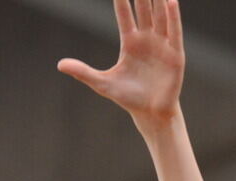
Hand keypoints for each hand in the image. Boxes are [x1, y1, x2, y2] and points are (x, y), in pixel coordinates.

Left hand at [57, 0, 183, 128]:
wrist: (150, 114)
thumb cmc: (128, 98)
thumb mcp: (102, 84)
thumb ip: (83, 72)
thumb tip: (60, 64)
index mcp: (130, 42)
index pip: (125, 14)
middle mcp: (147, 39)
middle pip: (144, 8)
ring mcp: (162, 45)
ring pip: (160, 15)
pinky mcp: (175, 55)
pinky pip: (174, 32)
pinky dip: (172, 17)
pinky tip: (169, 1)